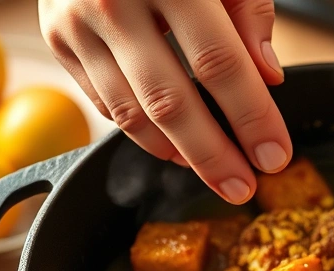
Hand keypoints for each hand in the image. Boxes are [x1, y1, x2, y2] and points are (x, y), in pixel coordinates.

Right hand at [40, 0, 291, 203]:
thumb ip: (248, 11)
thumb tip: (268, 77)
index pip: (219, 63)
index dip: (251, 117)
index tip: (276, 154)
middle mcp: (113, 1)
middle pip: (171, 102)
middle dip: (214, 156)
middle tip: (245, 188)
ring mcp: (75, 24)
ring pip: (131, 113)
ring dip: (179, 154)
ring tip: (216, 172)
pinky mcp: (56, 40)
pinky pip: (104, 103)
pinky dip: (142, 133)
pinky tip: (176, 148)